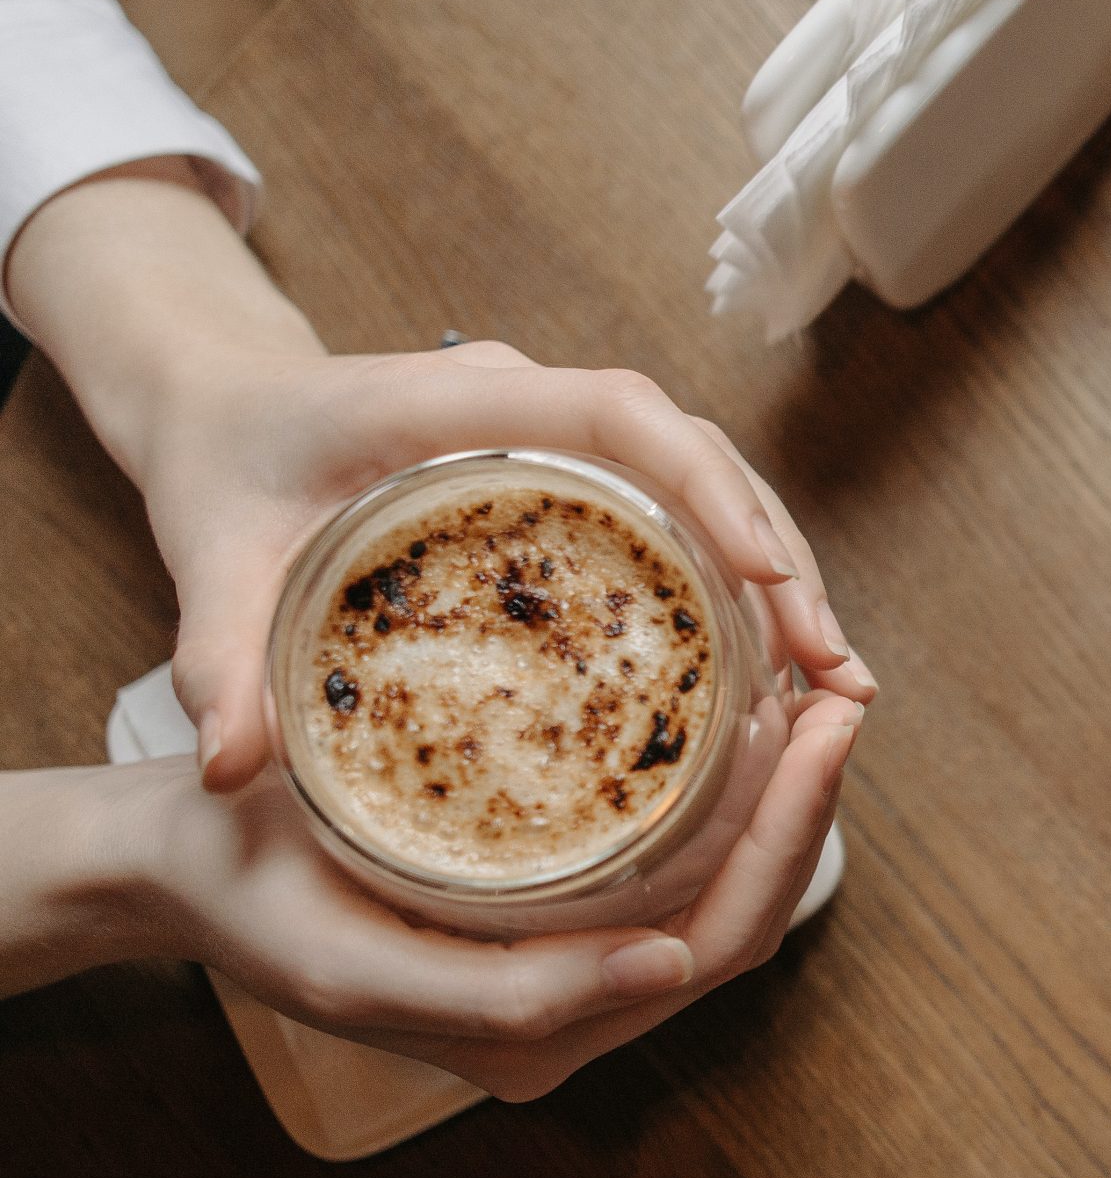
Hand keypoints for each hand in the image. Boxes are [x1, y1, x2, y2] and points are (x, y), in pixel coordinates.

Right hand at [109, 692, 863, 1101]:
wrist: (173, 864)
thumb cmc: (247, 892)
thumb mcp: (355, 960)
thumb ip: (507, 996)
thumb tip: (670, 967)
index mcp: (539, 1038)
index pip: (719, 941)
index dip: (788, 834)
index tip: (822, 723)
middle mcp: (575, 1015)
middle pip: (743, 915)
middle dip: (806, 803)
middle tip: (840, 688)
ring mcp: (572, 970)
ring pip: (720, 889)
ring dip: (778, 797)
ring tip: (814, 690)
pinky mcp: (557, 918)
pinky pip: (673, 865)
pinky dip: (723, 793)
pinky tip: (744, 713)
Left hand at [139, 339, 874, 791]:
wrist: (223, 412)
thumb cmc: (222, 474)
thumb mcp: (210, 562)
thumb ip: (220, 660)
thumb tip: (231, 777)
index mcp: (461, 400)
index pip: (622, 412)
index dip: (706, 485)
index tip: (765, 574)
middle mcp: (535, 404)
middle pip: (697, 453)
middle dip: (778, 553)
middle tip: (831, 667)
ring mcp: (568, 438)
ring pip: (708, 482)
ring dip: (781, 572)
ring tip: (832, 678)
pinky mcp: (582, 480)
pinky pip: (683, 513)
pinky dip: (741, 581)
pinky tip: (776, 667)